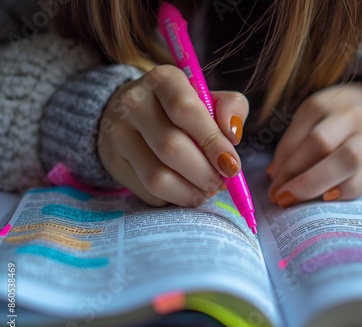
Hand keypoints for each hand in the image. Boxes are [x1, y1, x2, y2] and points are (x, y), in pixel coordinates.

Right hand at [98, 65, 247, 206]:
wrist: (130, 114)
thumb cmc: (180, 106)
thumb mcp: (208, 97)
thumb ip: (231, 108)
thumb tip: (233, 136)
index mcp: (163, 80)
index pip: (186, 110)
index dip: (212, 142)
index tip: (232, 165)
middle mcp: (133, 103)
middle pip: (171, 148)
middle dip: (204, 173)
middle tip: (220, 182)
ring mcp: (118, 134)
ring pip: (157, 177)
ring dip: (190, 192)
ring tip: (206, 191)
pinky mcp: (113, 162)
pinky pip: (148, 192)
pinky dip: (174, 197)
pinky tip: (184, 190)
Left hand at [267, 82, 361, 206]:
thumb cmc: (343, 118)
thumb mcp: (317, 117)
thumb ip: (296, 142)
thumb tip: (274, 175)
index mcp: (322, 104)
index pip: (297, 136)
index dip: (280, 165)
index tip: (271, 186)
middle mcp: (348, 116)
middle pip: (319, 144)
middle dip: (294, 174)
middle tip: (279, 197)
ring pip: (345, 159)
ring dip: (315, 183)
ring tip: (297, 200)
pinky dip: (343, 191)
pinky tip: (326, 198)